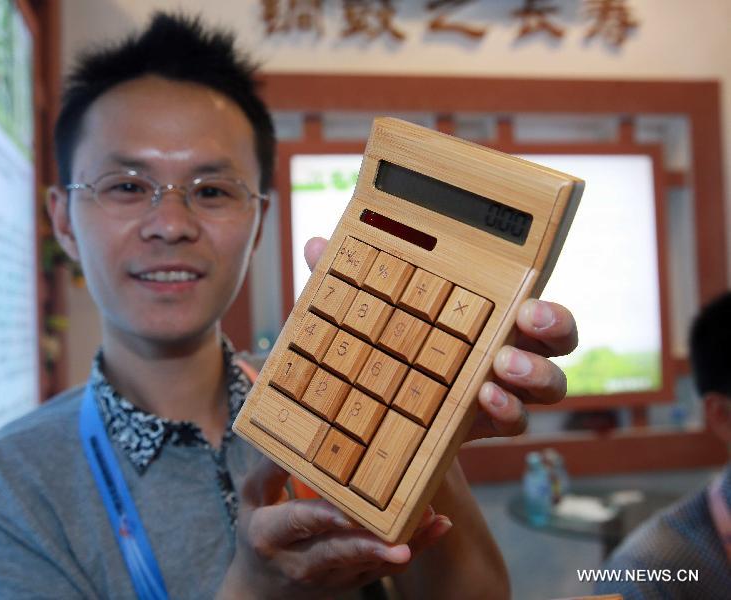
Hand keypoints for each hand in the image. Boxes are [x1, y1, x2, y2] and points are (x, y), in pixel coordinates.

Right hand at [218, 458, 451, 598]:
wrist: (262, 585)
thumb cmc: (260, 527)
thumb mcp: (254, 497)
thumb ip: (271, 468)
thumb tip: (293, 428)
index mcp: (270, 535)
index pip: (299, 523)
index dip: (324, 516)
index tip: (347, 510)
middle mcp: (300, 562)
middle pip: (338, 552)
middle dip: (369, 545)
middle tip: (398, 540)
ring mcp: (329, 577)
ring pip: (368, 563)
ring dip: (402, 543)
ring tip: (429, 521)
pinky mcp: (352, 582)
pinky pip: (386, 567)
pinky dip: (416, 548)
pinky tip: (439, 526)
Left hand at [303, 237, 577, 442]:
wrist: (378, 417)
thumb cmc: (384, 350)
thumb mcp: (363, 313)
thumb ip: (345, 279)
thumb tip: (314, 245)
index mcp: (486, 313)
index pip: (532, 300)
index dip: (546, 302)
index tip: (530, 299)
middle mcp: (505, 350)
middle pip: (557, 340)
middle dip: (553, 327)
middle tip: (525, 320)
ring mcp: (499, 390)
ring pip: (547, 385)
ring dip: (533, 374)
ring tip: (497, 370)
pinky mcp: (484, 425)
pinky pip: (513, 423)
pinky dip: (504, 412)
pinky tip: (482, 401)